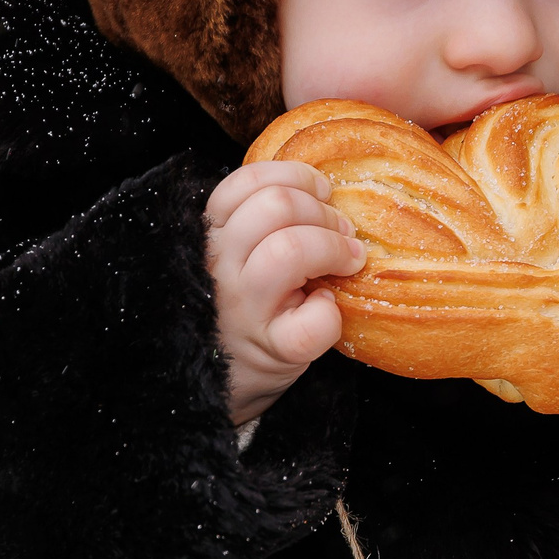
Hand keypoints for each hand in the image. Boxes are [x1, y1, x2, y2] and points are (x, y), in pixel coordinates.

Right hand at [205, 161, 366, 426]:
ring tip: (349, 260)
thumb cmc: (244, 305)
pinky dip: (330, 312)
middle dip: (322, 211)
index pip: (245, 183)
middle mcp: (218, 267)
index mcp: (210, 236)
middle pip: (275, 206)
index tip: (321, 192)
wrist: (220, 381)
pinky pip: (312, 322)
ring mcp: (243, 309)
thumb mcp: (237, 255)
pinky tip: (327, 308)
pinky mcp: (273, 350)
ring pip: (289, 249)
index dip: (294, 177)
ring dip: (332, 248)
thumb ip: (259, 220)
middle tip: (342, 232)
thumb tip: (323, 187)